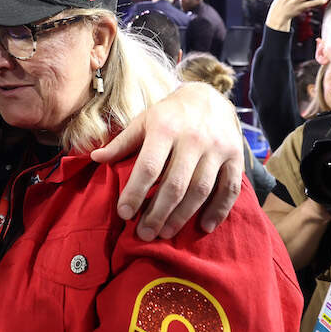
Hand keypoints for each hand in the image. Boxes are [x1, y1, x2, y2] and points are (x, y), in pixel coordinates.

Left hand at [91, 82, 243, 238]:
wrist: (209, 97)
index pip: (149, 166)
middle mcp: (193, 138)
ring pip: (201, 189)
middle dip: (158, 213)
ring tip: (166, 233)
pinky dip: (219, 210)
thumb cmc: (169, 115)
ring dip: (183, 216)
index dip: (135, 192)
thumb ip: (122, 142)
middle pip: (176, 184)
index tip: (124, 214)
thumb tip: (95, 158)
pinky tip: (204, 227)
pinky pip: (230, 188)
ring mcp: (217, 148)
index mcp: (165, 128)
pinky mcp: (236, 157)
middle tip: (145, 234)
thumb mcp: (143, 121)